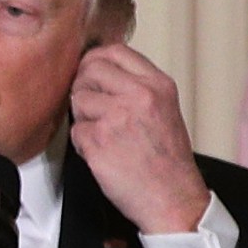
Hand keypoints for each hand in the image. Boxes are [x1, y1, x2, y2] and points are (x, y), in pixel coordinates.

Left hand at [69, 44, 209, 232]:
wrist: (172, 196)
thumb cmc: (167, 159)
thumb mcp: (164, 108)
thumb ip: (136, 86)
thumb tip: (99, 70)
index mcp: (157, 85)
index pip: (114, 51)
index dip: (94, 61)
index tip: (90, 72)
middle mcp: (138, 96)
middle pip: (89, 71)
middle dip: (83, 88)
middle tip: (92, 108)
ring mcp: (117, 117)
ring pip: (78, 100)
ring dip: (83, 118)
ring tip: (104, 134)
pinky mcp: (98, 141)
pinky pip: (75, 131)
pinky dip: (82, 143)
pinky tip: (102, 152)